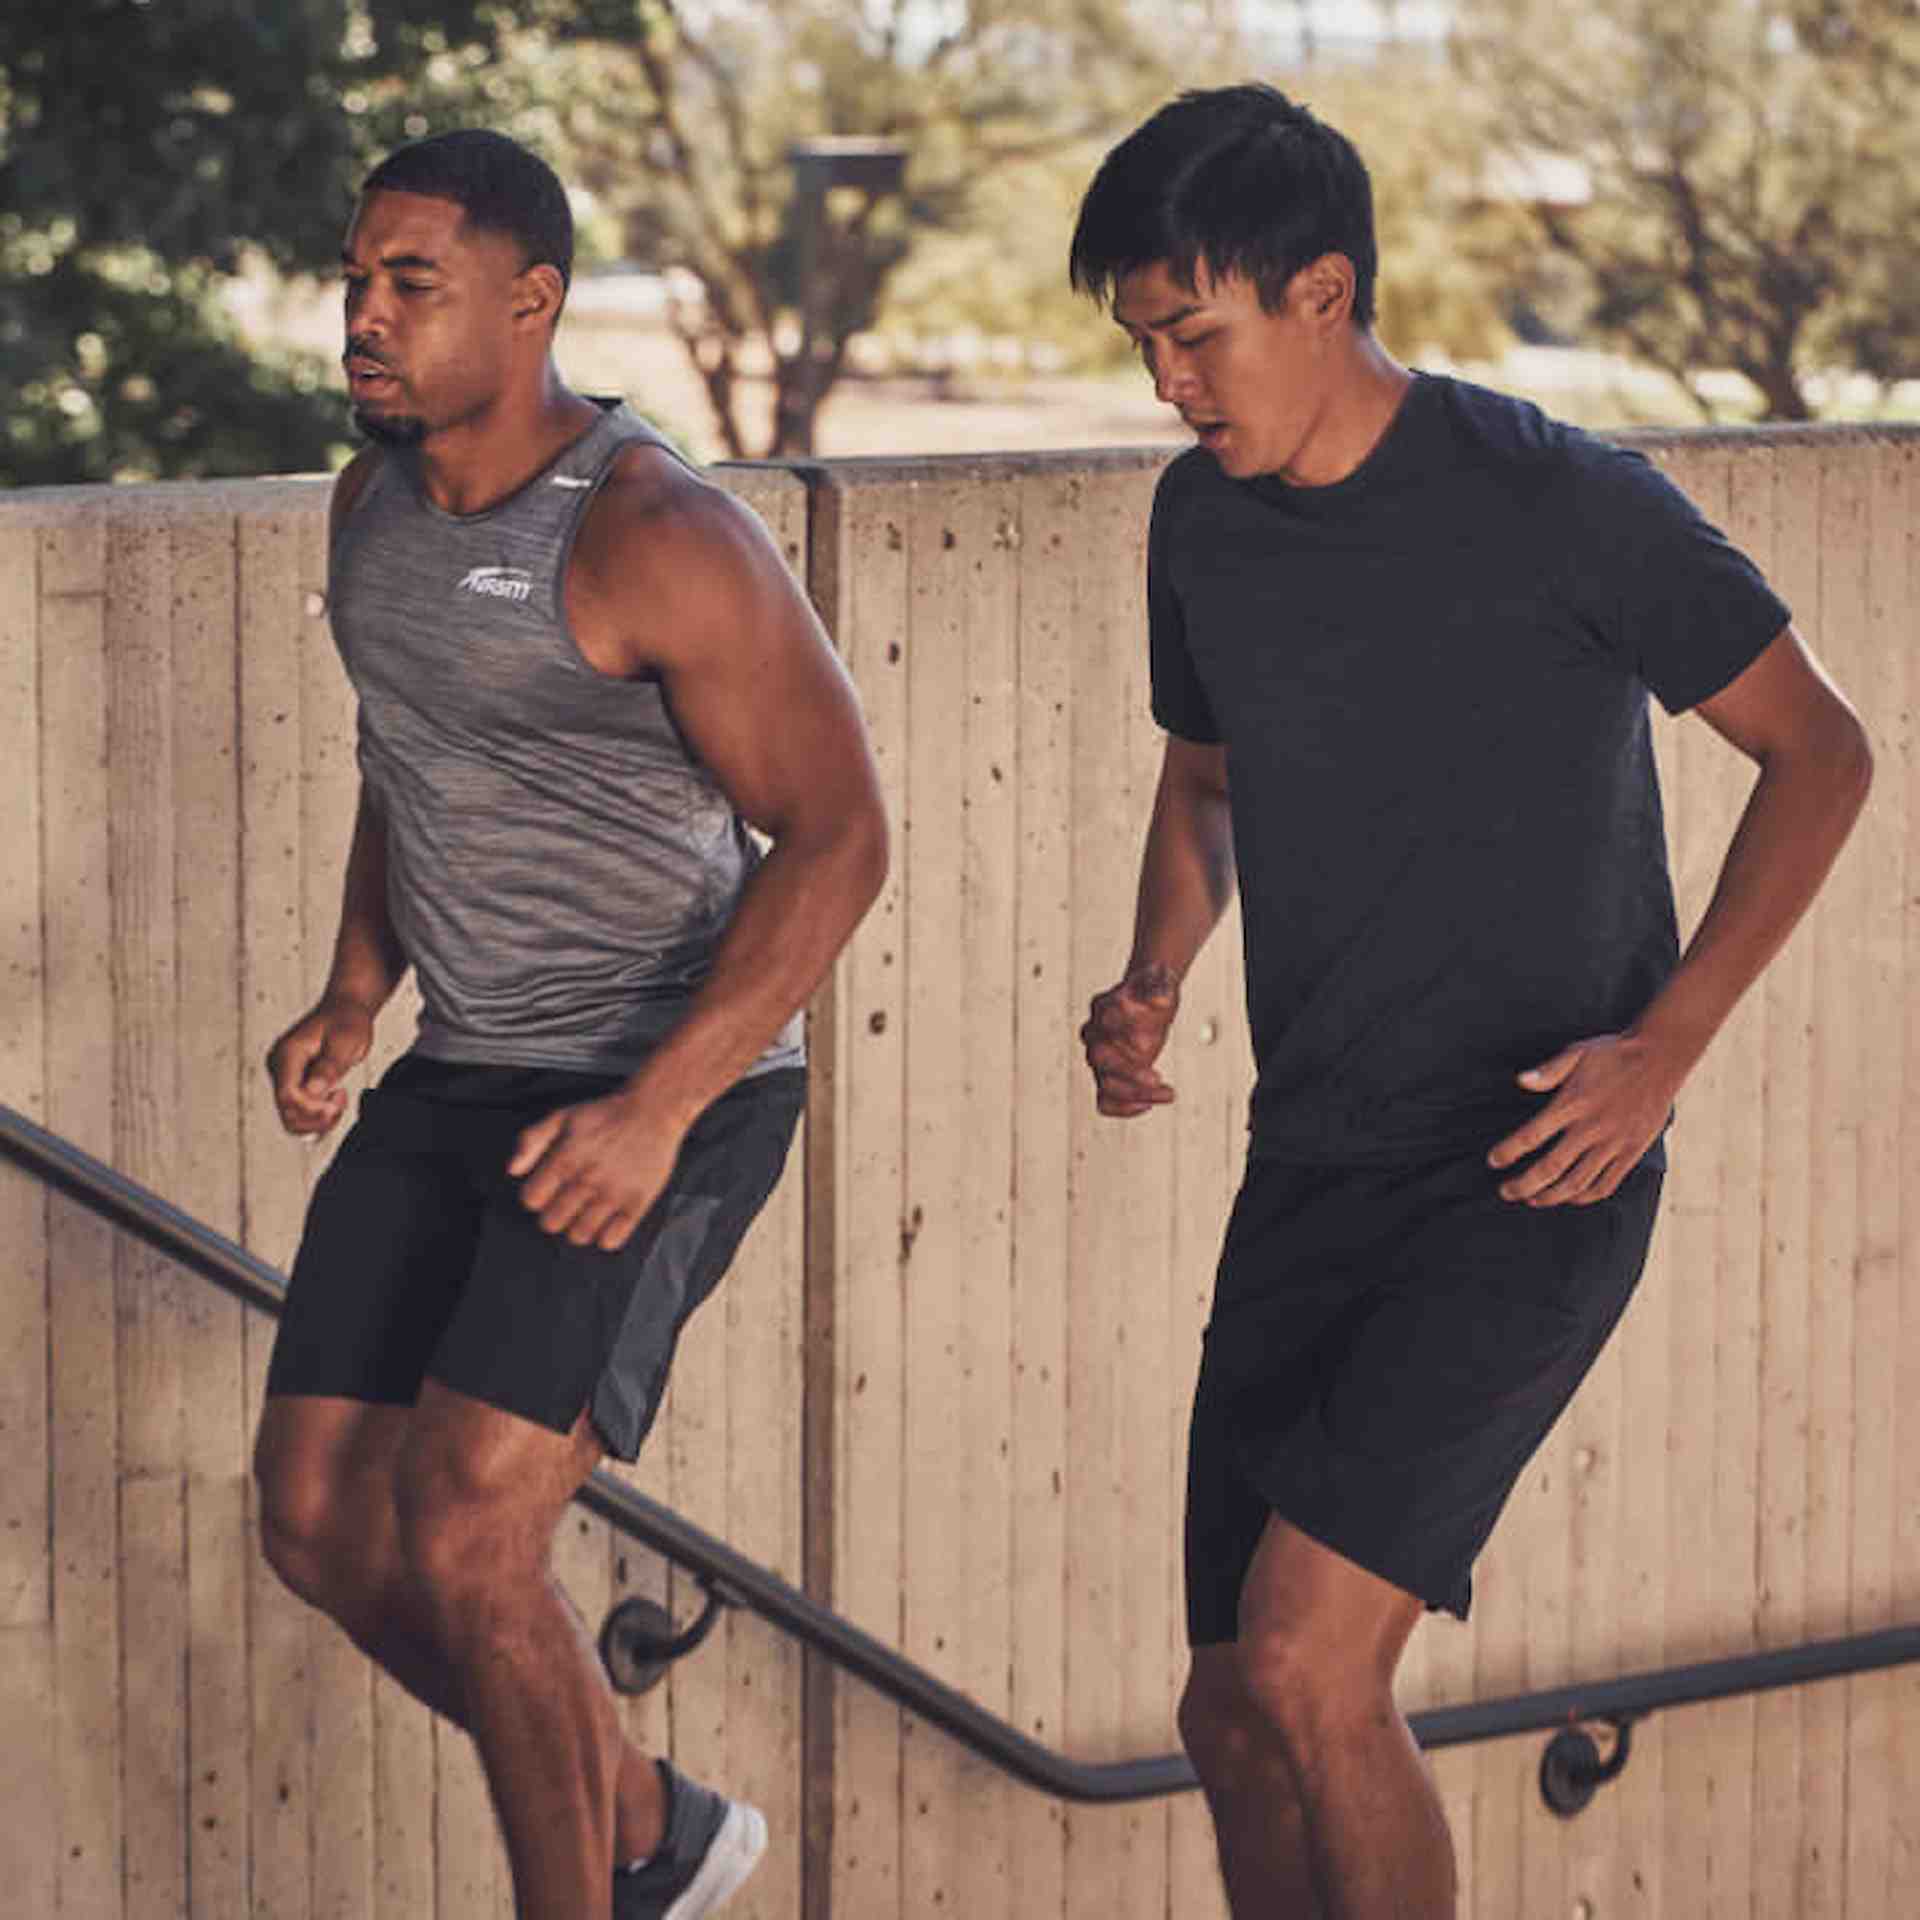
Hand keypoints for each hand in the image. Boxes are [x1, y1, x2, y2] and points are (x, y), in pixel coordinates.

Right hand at [266, 997, 374, 1136]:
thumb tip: (313, 1090)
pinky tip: (334, 1104)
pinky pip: (299, 1113)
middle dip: (317, 1116)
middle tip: (341, 1099)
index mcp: (288, 1053)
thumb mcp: (346, 1041)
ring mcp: (283, 1077)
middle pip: (287, 1111)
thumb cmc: (346, 1021)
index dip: (312, 1108)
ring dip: (318, 1120)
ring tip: (339, 1101)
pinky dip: (317, 1119)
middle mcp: (279, 1067)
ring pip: (291, 1118)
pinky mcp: (292, 1084)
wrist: (345, 1011)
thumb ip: (329, 1066)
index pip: (287, 1095)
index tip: (338, 1099)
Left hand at [508, 1092, 685, 1251]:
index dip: (535, 1197)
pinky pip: (612, 1240)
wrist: (652, 1111)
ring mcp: (613, 1194)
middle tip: (565, 1204)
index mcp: (566, 1159)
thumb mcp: (562, 1116)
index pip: (532, 1200)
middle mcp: (587, 1180)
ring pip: (580, 1235)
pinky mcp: (637, 1203)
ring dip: (577, 1228)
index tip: (545, 1191)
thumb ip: (531, 1140)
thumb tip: (513, 1170)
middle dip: (553, 1215)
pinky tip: (606, 1222)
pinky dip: (605, 1237)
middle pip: (552, 1223)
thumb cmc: (606, 1115)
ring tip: (585, 1214)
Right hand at [1080, 964, 1180, 1117]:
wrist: (1149, 1000)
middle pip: (1101, 1058)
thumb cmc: (1153, 991)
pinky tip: (1150, 1104)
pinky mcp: (1108, 1076)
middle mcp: (1095, 1034)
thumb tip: (1161, 1002)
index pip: (1107, 1020)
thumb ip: (1160, 989)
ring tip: (1167, 1093)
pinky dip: (1125, 1108)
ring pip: (1104, 1085)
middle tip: (1158, 1077)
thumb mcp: (1161, 983)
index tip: (1149, 1039)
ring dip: (1135, 1093)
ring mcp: (1099, 1058)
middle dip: (1129, 1071)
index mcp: (1104, 1007)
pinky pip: (1105, 1102)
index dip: (1127, 1030)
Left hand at [1487, 1031, 1685, 1204]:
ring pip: (1577, 1182)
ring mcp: (1613, 1143)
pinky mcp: (1632, 1151)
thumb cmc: (1614, 1054)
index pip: (1531, 1136)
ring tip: (1533, 1200)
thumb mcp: (1577, 1053)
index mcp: (1573, 1103)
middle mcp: (1591, 1128)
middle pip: (1550, 1167)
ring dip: (1551, 1196)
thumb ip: (1547, 1071)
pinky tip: (1571, 1198)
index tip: (1493, 1161)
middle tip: (1506, 1192)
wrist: (1661, 1058)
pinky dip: (1586, 1196)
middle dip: (1524, 1185)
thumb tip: (1520, 1081)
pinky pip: (1607, 1183)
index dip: (1509, 1152)